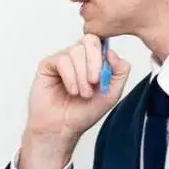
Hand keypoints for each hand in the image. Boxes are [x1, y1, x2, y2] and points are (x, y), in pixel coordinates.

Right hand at [19, 35, 127, 168]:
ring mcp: (63, 60)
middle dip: (94, 62)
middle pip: (90, 40)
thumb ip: (119, 73)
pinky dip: (70, 76)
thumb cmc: (82, 113)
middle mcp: (78, 58)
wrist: (62, 128)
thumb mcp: (111, 94)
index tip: (102, 77)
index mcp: (93, 62)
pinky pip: (62, 60)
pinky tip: (71, 90)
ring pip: (76, 51)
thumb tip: (112, 53)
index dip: (103, 57)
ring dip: (82, 75)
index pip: (101, 44)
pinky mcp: (48, 65)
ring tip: (82, 93)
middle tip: (94, 82)